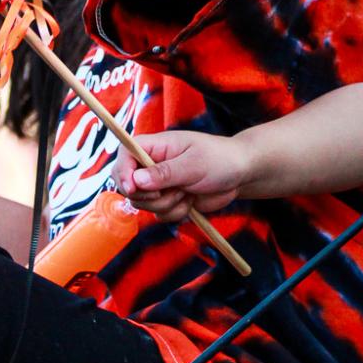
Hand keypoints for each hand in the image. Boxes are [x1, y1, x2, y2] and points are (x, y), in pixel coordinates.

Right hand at [112, 129, 248, 219]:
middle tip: (175, 190)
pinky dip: (175, 213)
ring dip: (167, 205)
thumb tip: (136, 181)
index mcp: (155, 147)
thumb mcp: (193, 164)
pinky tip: (191, 201)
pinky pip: (159, 215)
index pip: (125, 155)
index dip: (124, 172)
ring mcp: (159, 185)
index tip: (133, 188)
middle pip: (128, 186)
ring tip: (188, 192)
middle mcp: (152, 165)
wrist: (239, 175)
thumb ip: (164, 173)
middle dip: (150, 196)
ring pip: (144, 204)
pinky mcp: (168, 201)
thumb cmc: (219, 159)